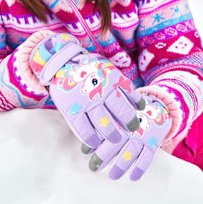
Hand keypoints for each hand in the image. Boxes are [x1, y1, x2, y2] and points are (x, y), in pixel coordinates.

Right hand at [29, 32, 144, 147]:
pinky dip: (91, 139)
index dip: (132, 117)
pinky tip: (95, 142)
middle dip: (126, 127)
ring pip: (103, 125)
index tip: (135, 125)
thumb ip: (123, 87)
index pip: (126, 103)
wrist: (62, 61)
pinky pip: (83, 129)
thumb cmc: (90, 69)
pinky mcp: (71, 109)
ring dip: (111, 136)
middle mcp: (100, 92)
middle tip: (127, 134)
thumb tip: (140, 104)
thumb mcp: (108, 71)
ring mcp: (85, 102)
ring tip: (114, 140)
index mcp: (110, 82)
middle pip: (118, 115)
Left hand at [85, 94, 171, 180]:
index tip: (84, 152)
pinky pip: (147, 158)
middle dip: (102, 156)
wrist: (158, 106)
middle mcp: (130, 127)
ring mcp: (142, 135)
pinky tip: (132, 177)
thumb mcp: (117, 109)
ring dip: (120, 166)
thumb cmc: (131, 111)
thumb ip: (104, 120)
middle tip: (93, 167)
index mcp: (119, 117)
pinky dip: (139, 168)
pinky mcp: (153, 142)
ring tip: (112, 176)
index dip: (93, 141)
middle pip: (115, 143)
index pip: (103, 130)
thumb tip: (85, 132)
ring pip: (130, 153)